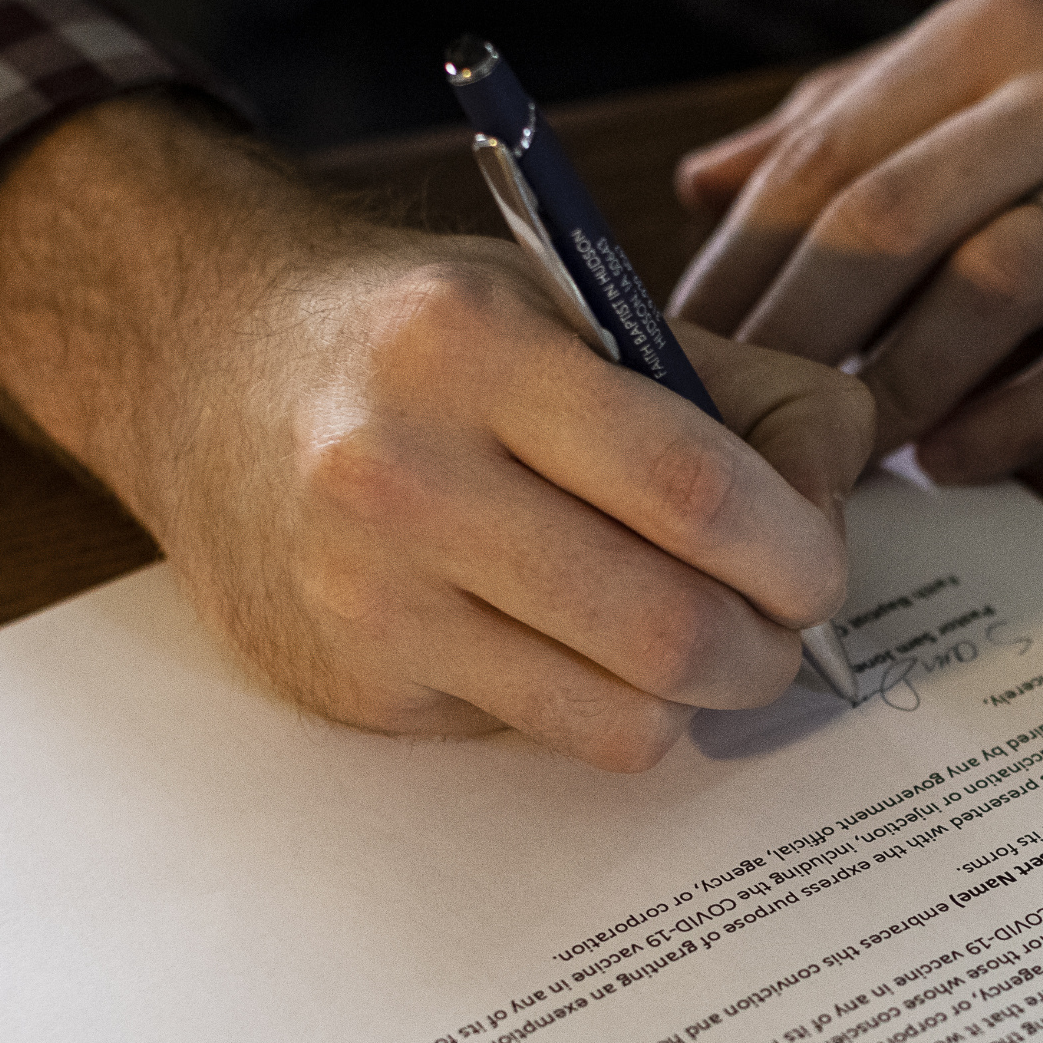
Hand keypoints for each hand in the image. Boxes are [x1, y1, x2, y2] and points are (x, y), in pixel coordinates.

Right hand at [0, 96, 875, 770]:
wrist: (205, 372)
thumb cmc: (424, 342)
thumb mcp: (575, 307)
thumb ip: (737, 389)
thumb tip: (837, 495)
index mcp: (478, 350)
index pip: (692, 487)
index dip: (794, 548)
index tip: (819, 566)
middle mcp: (403, 474)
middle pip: (665, 625)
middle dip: (765, 649)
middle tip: (779, 633)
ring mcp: (367, 594)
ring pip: (616, 712)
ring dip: (696, 699)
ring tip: (699, 650)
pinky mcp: (354, 684)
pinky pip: (539, 734)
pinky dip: (596, 708)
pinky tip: (574, 646)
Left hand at [669, 0, 1042, 481]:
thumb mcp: (1023, 32)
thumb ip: (865, 106)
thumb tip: (709, 184)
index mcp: (1004, 28)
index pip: (829, 151)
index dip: (738, 268)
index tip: (670, 357)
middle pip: (889, 219)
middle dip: (791, 342)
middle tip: (731, 436)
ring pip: (994, 283)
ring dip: (896, 385)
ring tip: (835, 462)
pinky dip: (1020, 417)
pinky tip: (958, 462)